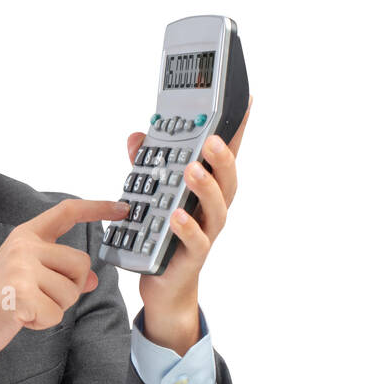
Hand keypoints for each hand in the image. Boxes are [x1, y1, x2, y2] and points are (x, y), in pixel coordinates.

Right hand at [0, 197, 128, 383]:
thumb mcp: (28, 279)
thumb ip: (59, 273)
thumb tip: (92, 279)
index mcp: (25, 236)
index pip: (67, 213)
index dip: (97, 208)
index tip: (122, 208)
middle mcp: (24, 246)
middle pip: (80, 264)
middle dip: (70, 288)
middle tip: (40, 297)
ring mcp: (21, 267)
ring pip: (71, 292)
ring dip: (54, 309)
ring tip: (26, 307)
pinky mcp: (20, 293)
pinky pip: (55, 314)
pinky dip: (42, 323)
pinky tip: (21, 318)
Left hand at [130, 95, 251, 353]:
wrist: (163, 283)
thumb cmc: (163, 232)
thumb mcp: (151, 193)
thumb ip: (146, 165)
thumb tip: (137, 134)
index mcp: (207, 188)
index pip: (224, 155)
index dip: (237, 129)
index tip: (246, 100)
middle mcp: (212, 208)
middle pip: (227, 178)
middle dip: (222, 157)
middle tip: (211, 138)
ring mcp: (207, 232)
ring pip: (217, 208)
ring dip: (206, 187)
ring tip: (192, 169)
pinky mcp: (194, 257)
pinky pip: (196, 241)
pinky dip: (187, 228)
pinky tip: (177, 216)